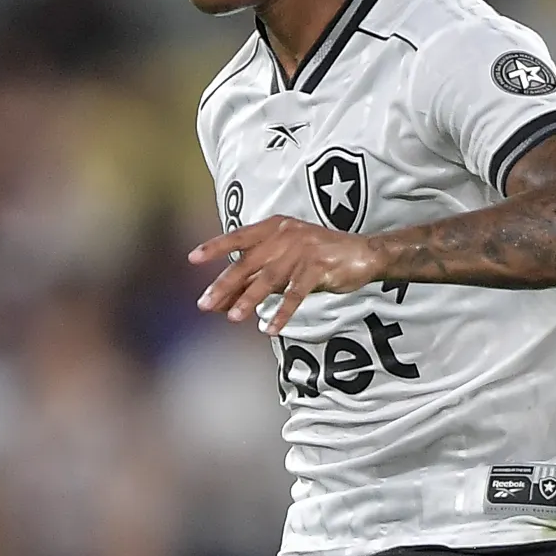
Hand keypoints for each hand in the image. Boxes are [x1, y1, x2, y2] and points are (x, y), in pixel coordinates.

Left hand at [189, 215, 387, 332]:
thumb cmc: (319, 256)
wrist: (362, 253)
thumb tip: (225, 297)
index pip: (239, 237)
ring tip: (233, 317)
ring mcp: (302, 250)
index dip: (215, 247)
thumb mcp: (287, 258)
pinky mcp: (319, 267)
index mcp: (274, 227)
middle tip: (205, 303)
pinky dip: (283, 312)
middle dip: (225, 284)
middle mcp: (285, 235)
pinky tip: (271, 328)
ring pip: (269, 279)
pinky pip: (296, 294)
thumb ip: (260, 272)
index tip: (192, 258)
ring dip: (249, 299)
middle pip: (248, 262)